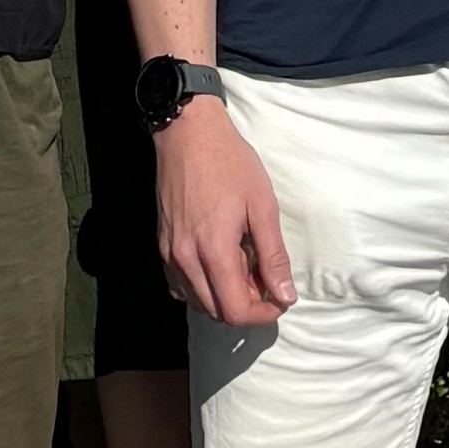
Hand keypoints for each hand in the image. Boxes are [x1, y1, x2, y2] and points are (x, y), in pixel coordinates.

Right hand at [159, 97, 296, 327]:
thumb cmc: (230, 163)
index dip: (263, 314)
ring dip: (224, 297)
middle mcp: (185, 259)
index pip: (235, 311)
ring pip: (197, 302)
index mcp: (213, 250)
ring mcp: (169, 253)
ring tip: (244, 268)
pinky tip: (217, 264)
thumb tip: (286, 295)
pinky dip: (202, 287)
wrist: (188, 133)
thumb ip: (273, 256)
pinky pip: (180, 285)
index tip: (280, 298)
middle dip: (246, 305)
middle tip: (265, 278)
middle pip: (217, 312)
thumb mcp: (262, 206)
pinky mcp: (162, 244)